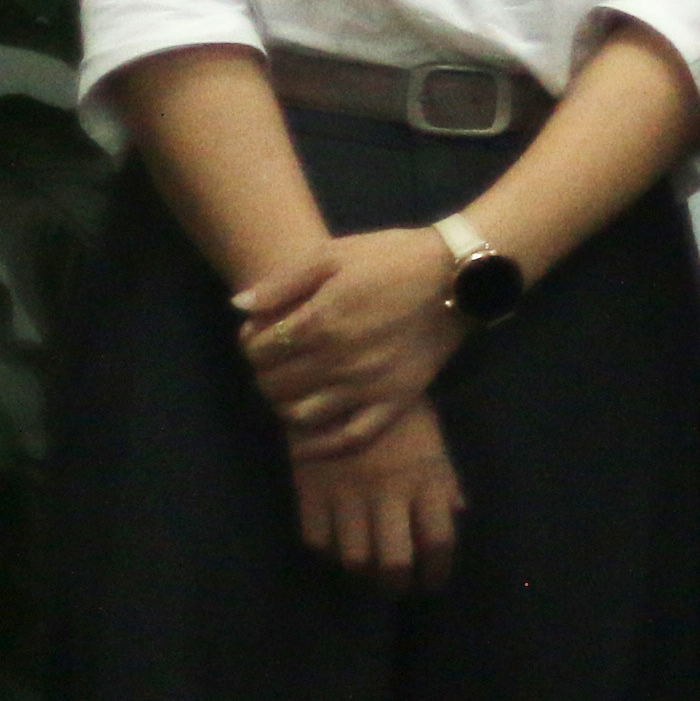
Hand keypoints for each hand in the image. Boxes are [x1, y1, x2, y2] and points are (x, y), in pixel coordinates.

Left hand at [233, 229, 469, 449]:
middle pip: (273, 385)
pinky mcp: (394, 401)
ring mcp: (367, 386)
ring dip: (285, 405)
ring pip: (300, 415)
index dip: (249, 343)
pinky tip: (306, 443)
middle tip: (277, 361)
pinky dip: (320, 447)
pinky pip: (350, 438)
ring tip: (292, 390)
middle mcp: (338, 360)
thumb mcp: (334, 253)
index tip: (261, 335)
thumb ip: (283, 282)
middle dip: (265, 373)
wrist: (460, 275)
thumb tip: (239, 307)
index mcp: (319, 322)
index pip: (257, 350)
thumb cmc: (394, 258)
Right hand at [291, 402, 464, 590]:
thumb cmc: (397, 412)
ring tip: (369, 573)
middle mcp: (387, 494)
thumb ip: (444, 482)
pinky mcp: (310, 493)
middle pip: (394, 561)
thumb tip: (456, 516)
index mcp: (425, 479)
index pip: (439, 541)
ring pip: (354, 558)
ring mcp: (346, 496)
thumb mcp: (433, 441)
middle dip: (398, 584)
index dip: (438, 571)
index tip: (434, 584)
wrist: (339, 385)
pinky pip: (318, 541)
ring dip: (364, 573)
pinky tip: (338, 549)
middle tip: (399, 588)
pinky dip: (329, 553)